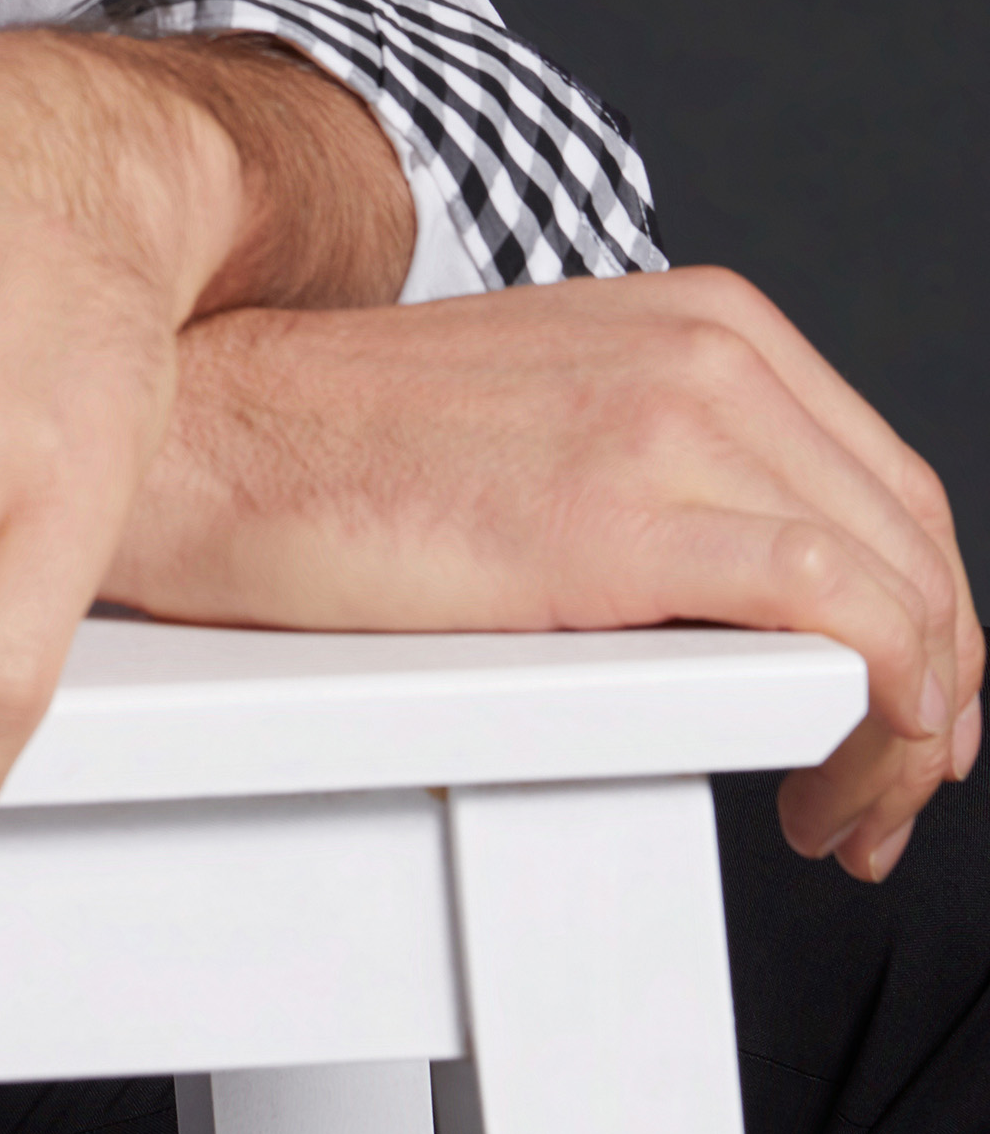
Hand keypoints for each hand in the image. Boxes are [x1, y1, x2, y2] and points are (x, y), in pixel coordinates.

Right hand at [109, 270, 983, 879]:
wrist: (216, 437)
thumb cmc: (346, 449)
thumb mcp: (551, 409)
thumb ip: (665, 460)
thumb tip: (754, 585)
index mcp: (700, 318)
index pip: (889, 484)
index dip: (928, 619)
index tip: (902, 715)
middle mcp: (705, 349)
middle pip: (913, 542)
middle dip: (936, 691)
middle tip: (883, 793)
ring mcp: (670, 421)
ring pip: (899, 591)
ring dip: (907, 731)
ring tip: (843, 814)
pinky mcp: (622, 517)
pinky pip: (838, 612)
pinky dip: (888, 704)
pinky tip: (840, 767)